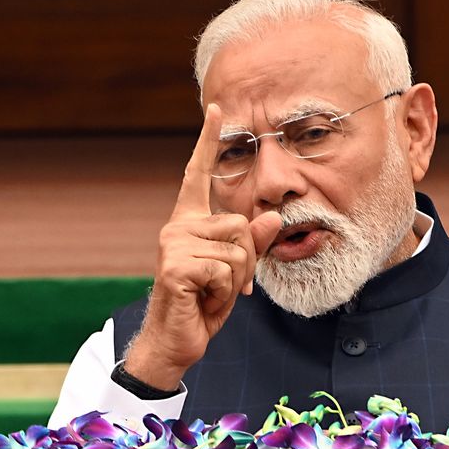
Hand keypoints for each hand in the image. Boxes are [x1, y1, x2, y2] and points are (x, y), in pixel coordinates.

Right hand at [123, 104, 282, 390]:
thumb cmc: (204, 304)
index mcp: (190, 221)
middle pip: (240, 225)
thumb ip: (254, 244)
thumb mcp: (236, 271)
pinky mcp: (176, 267)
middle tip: (223, 284)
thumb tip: (274, 217)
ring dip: (235, 279)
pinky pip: (225, 269)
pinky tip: (202, 299)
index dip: (208, 141)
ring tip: (211, 292)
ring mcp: (174, 245)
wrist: (176, 341)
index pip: (198, 173)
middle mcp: (177, 226)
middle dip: (246, 261)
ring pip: (237, 249)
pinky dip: (223, 291)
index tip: (217, 107)